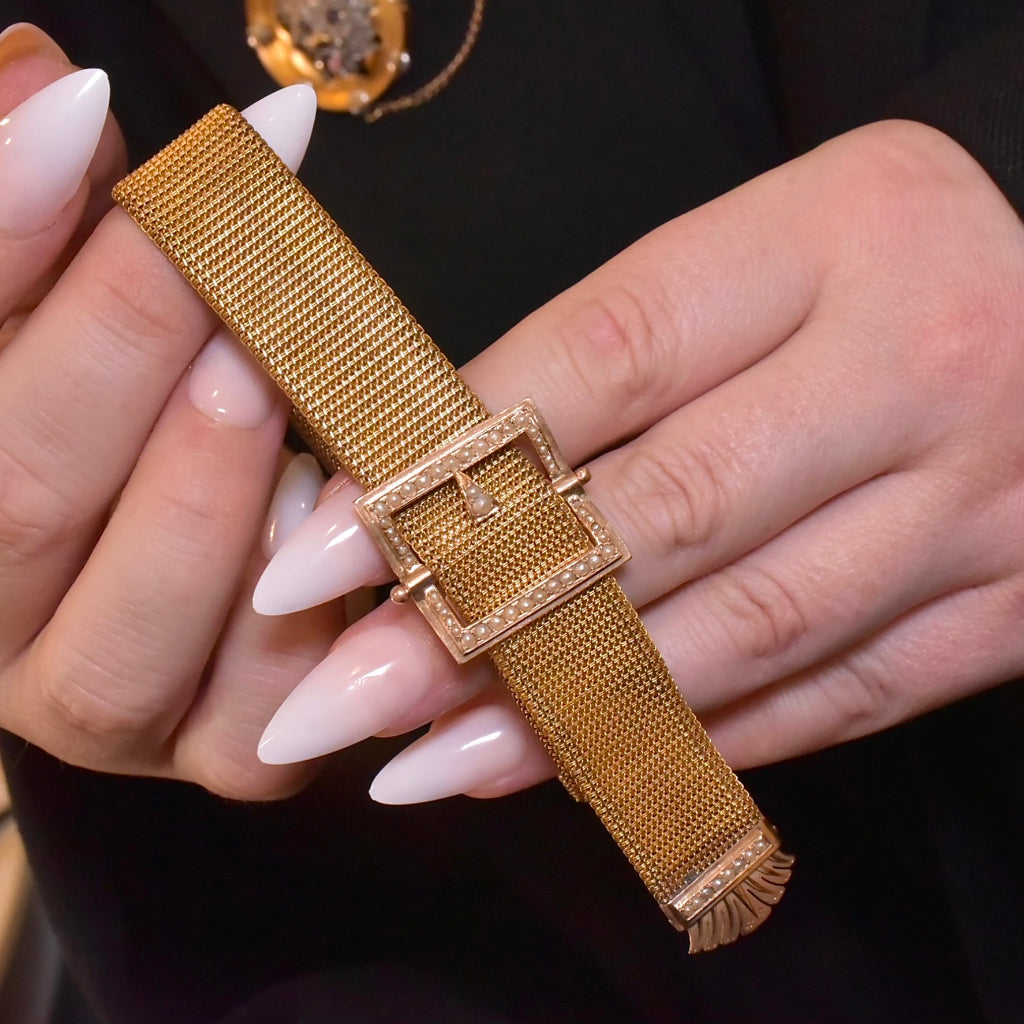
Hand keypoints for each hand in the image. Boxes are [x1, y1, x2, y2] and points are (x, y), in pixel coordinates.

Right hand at [0, 26, 343, 797]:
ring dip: (200, 501)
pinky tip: (326, 522)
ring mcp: (96, 709)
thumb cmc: (118, 421)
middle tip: (201, 241)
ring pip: (120, 646)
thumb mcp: (69, 327)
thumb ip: (43, 240)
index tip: (84, 109)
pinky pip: (252, 719)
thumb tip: (42, 85)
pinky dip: (292, 625)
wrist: (194, 550)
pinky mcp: (222, 752)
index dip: (4, 234)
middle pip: (19, 505)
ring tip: (264, 376)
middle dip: (113, 356)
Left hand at [254, 118, 1023, 802]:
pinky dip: (700, 742)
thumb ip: (616, 360)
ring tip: (430, 761)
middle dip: (481, 621)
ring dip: (577, 711)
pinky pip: (837, 694)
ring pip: (747, 627)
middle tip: (342, 693)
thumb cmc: (877, 272)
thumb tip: (432, 486)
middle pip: (662, 512)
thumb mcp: (761, 258)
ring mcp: (981, 498)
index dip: (447, 466)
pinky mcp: (1011, 604)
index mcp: (834, 237)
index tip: (316, 555)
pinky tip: (586, 769)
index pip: (602, 360)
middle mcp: (918, 361)